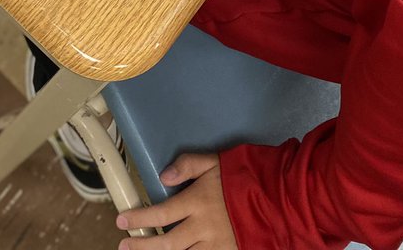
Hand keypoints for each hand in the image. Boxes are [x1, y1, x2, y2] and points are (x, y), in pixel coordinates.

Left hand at [115, 152, 237, 248]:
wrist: (281, 197)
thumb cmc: (247, 175)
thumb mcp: (217, 161)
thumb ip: (189, 165)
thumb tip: (163, 176)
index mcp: (199, 202)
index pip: (162, 213)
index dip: (139, 218)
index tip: (121, 220)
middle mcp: (204, 228)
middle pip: (167, 244)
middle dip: (143, 247)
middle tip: (124, 247)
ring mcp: (217, 246)